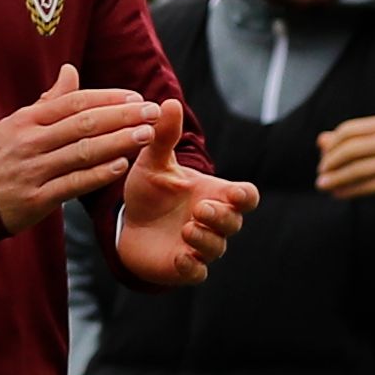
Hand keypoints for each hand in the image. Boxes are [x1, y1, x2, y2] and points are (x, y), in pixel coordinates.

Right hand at [0, 62, 163, 230]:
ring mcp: (33, 170)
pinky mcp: (36, 198)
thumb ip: (50, 101)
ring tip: (147, 135)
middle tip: (153, 112)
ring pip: (83, 153)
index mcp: (27, 120)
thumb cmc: (1, 155)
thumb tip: (70, 70)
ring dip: (118, 142)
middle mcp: (30, 142)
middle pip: (83, 125)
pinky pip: (73, 184)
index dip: (108, 98)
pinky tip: (122, 166)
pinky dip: (98, 175)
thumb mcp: (18, 123)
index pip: (74, 103)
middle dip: (122, 116)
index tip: (137, 96)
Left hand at [109, 102, 260, 286]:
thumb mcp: (153, 162)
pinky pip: (197, 272)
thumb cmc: (150, 191)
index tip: (233, 193)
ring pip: (217, 247)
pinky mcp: (184, 267)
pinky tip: (180, 255)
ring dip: (206, 239)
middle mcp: (214, 222)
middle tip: (200, 209)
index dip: (245, 197)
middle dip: (221, 217)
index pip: (247, 197)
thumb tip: (170, 103)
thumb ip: (163, 137)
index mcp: (216, 195)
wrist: (128, 224)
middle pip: (234, 222)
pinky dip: (191, 266)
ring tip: (187, 229)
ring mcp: (200, 246)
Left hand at [313, 113, 374, 201]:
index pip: (349, 130)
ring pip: (358, 168)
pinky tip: (339, 194)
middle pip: (351, 148)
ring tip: (323, 186)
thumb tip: (321, 140)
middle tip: (320, 175)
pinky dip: (350, 190)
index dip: (331, 145)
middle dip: (330, 162)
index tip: (322, 160)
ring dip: (336, 179)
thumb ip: (351, 141)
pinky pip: (368, 185)